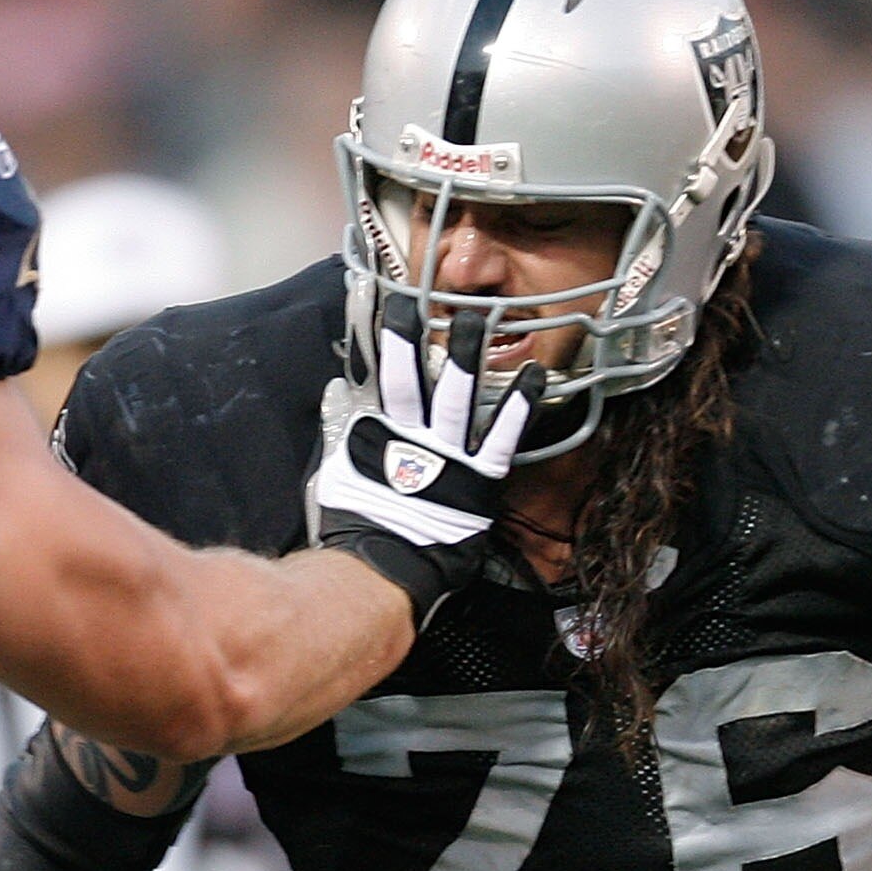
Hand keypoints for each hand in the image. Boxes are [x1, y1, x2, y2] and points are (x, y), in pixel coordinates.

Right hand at [310, 299, 536, 626]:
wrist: (383, 572)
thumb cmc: (359, 531)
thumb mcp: (335, 477)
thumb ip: (340, 432)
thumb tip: (335, 394)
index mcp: (377, 436)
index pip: (380, 379)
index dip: (386, 342)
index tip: (390, 306)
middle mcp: (410, 439)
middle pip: (411, 378)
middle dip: (412, 335)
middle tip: (419, 297)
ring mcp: (445, 457)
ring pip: (454, 397)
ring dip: (466, 357)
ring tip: (476, 321)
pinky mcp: (476, 480)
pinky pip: (501, 437)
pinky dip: (518, 405)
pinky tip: (536, 375)